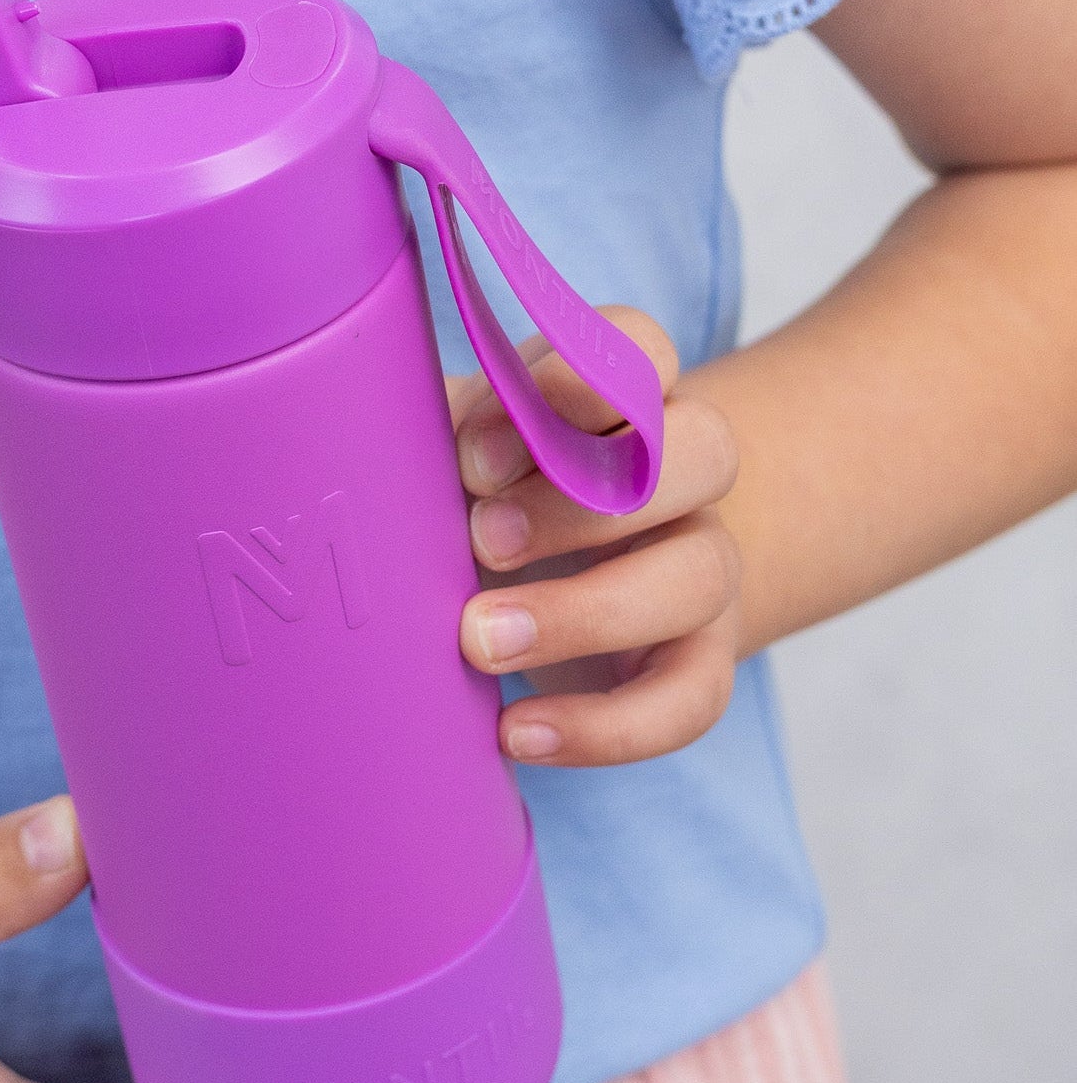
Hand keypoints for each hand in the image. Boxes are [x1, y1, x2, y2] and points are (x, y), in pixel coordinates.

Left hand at [448, 308, 741, 765]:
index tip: (475, 451)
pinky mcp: (698, 661)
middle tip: (479, 538)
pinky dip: (604, 728)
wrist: (564, 577)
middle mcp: (683, 473)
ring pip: (698, 577)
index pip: (641, 350)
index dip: (570, 388)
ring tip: (476, 640)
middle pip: (704, 453)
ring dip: (584, 612)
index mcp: (621, 396)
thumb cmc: (488, 495)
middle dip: (582, 501)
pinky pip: (688, 699)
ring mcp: (701, 566)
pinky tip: (515, 732)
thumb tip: (377, 438)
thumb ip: (442, 433)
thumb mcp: (460, 449)